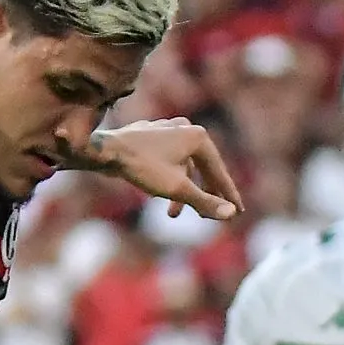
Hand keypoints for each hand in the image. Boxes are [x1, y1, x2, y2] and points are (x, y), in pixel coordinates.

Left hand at [90, 118, 240, 220]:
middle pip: (202, 168)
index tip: (238, 211)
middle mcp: (186, 128)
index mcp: (198, 137)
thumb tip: (230, 214)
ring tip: (172, 215)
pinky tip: (157, 196)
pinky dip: (168, 179)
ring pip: (183, 166)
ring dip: (180, 191)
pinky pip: (168, 161)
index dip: (228, 194)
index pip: (218, 171)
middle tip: (207, 217)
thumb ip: (205, 201)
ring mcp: (168, 130)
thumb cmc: (142, 167)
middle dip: (202, 195)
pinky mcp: (152, 136)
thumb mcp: (177, 189)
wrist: (105, 151)